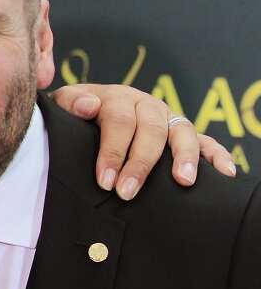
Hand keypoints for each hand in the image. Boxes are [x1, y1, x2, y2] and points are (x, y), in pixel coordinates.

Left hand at [52, 83, 236, 199]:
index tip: (104, 181)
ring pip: (181, 130)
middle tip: (127, 192)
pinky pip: (205, 140)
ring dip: (184, 156)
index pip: (118, 121)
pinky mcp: (181, 133)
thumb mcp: (63, 106)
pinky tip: (224, 173)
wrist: (82, 111)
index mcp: (116, 97)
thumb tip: (89, 106)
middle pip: (150, 129)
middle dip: (139, 163)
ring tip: (183, 181)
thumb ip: (70, 104)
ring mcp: (166, 117)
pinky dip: (216, 154)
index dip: (112, 151)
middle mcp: (144, 104)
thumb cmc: (73, 116)